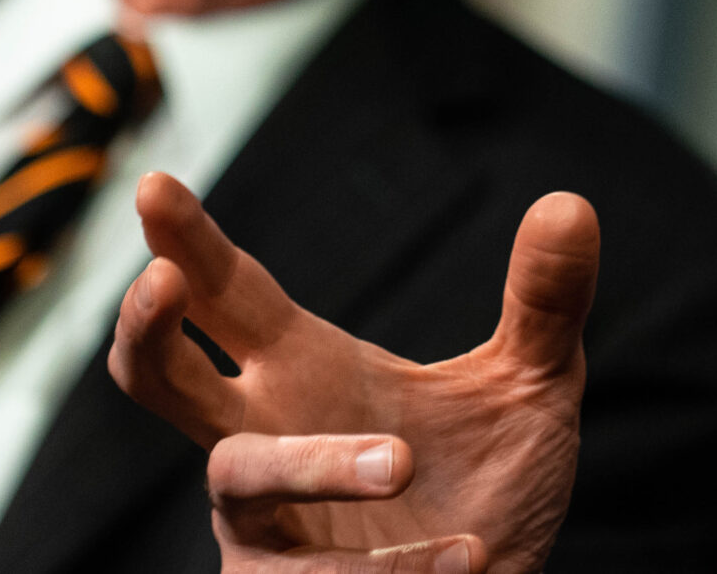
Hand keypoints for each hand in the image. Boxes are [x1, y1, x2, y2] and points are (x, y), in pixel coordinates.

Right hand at [108, 173, 598, 573]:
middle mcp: (264, 439)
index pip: (231, 295)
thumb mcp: (533, 383)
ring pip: (242, 478)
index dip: (188, 241)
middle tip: (163, 282)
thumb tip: (570, 204)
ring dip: (322, 463)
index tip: (153, 182)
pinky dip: (395, 566)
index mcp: (306, 369)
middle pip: (161, 379)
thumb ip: (545, 301)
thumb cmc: (489, 482)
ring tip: (404, 461)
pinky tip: (466, 558)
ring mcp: (262, 528)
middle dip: (146, 330)